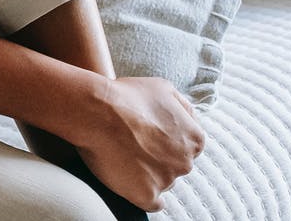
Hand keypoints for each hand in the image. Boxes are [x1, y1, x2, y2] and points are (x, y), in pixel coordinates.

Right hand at [72, 76, 205, 210]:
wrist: (95, 111)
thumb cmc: (126, 95)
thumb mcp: (162, 87)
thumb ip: (183, 107)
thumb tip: (190, 118)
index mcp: (194, 139)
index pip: (187, 148)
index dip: (165, 141)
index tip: (148, 136)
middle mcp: (186, 163)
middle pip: (175, 166)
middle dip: (158, 158)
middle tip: (133, 145)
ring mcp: (166, 181)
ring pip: (162, 183)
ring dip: (147, 174)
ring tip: (123, 156)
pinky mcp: (146, 195)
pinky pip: (152, 204)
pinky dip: (142, 195)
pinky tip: (130, 182)